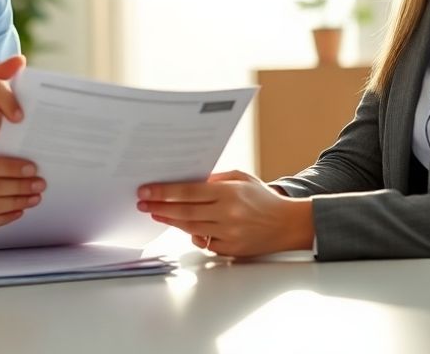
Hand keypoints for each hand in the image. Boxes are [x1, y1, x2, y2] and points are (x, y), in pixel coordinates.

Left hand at [136, 170, 314, 256]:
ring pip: (190, 228)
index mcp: (228, 193)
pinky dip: (192, 234)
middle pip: (184, 212)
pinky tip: (183, 226)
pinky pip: (203, 243)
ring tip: (156, 213)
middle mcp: (227, 214)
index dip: (163, 192)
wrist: (288, 224)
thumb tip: (186, 180)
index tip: (146, 191)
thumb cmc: (263, 199)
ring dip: (170, 220)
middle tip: (142, 203)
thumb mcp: (241, 179)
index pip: (187, 192)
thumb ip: (214, 179)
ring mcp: (228, 235)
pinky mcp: (230, 250)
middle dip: (159, 207)